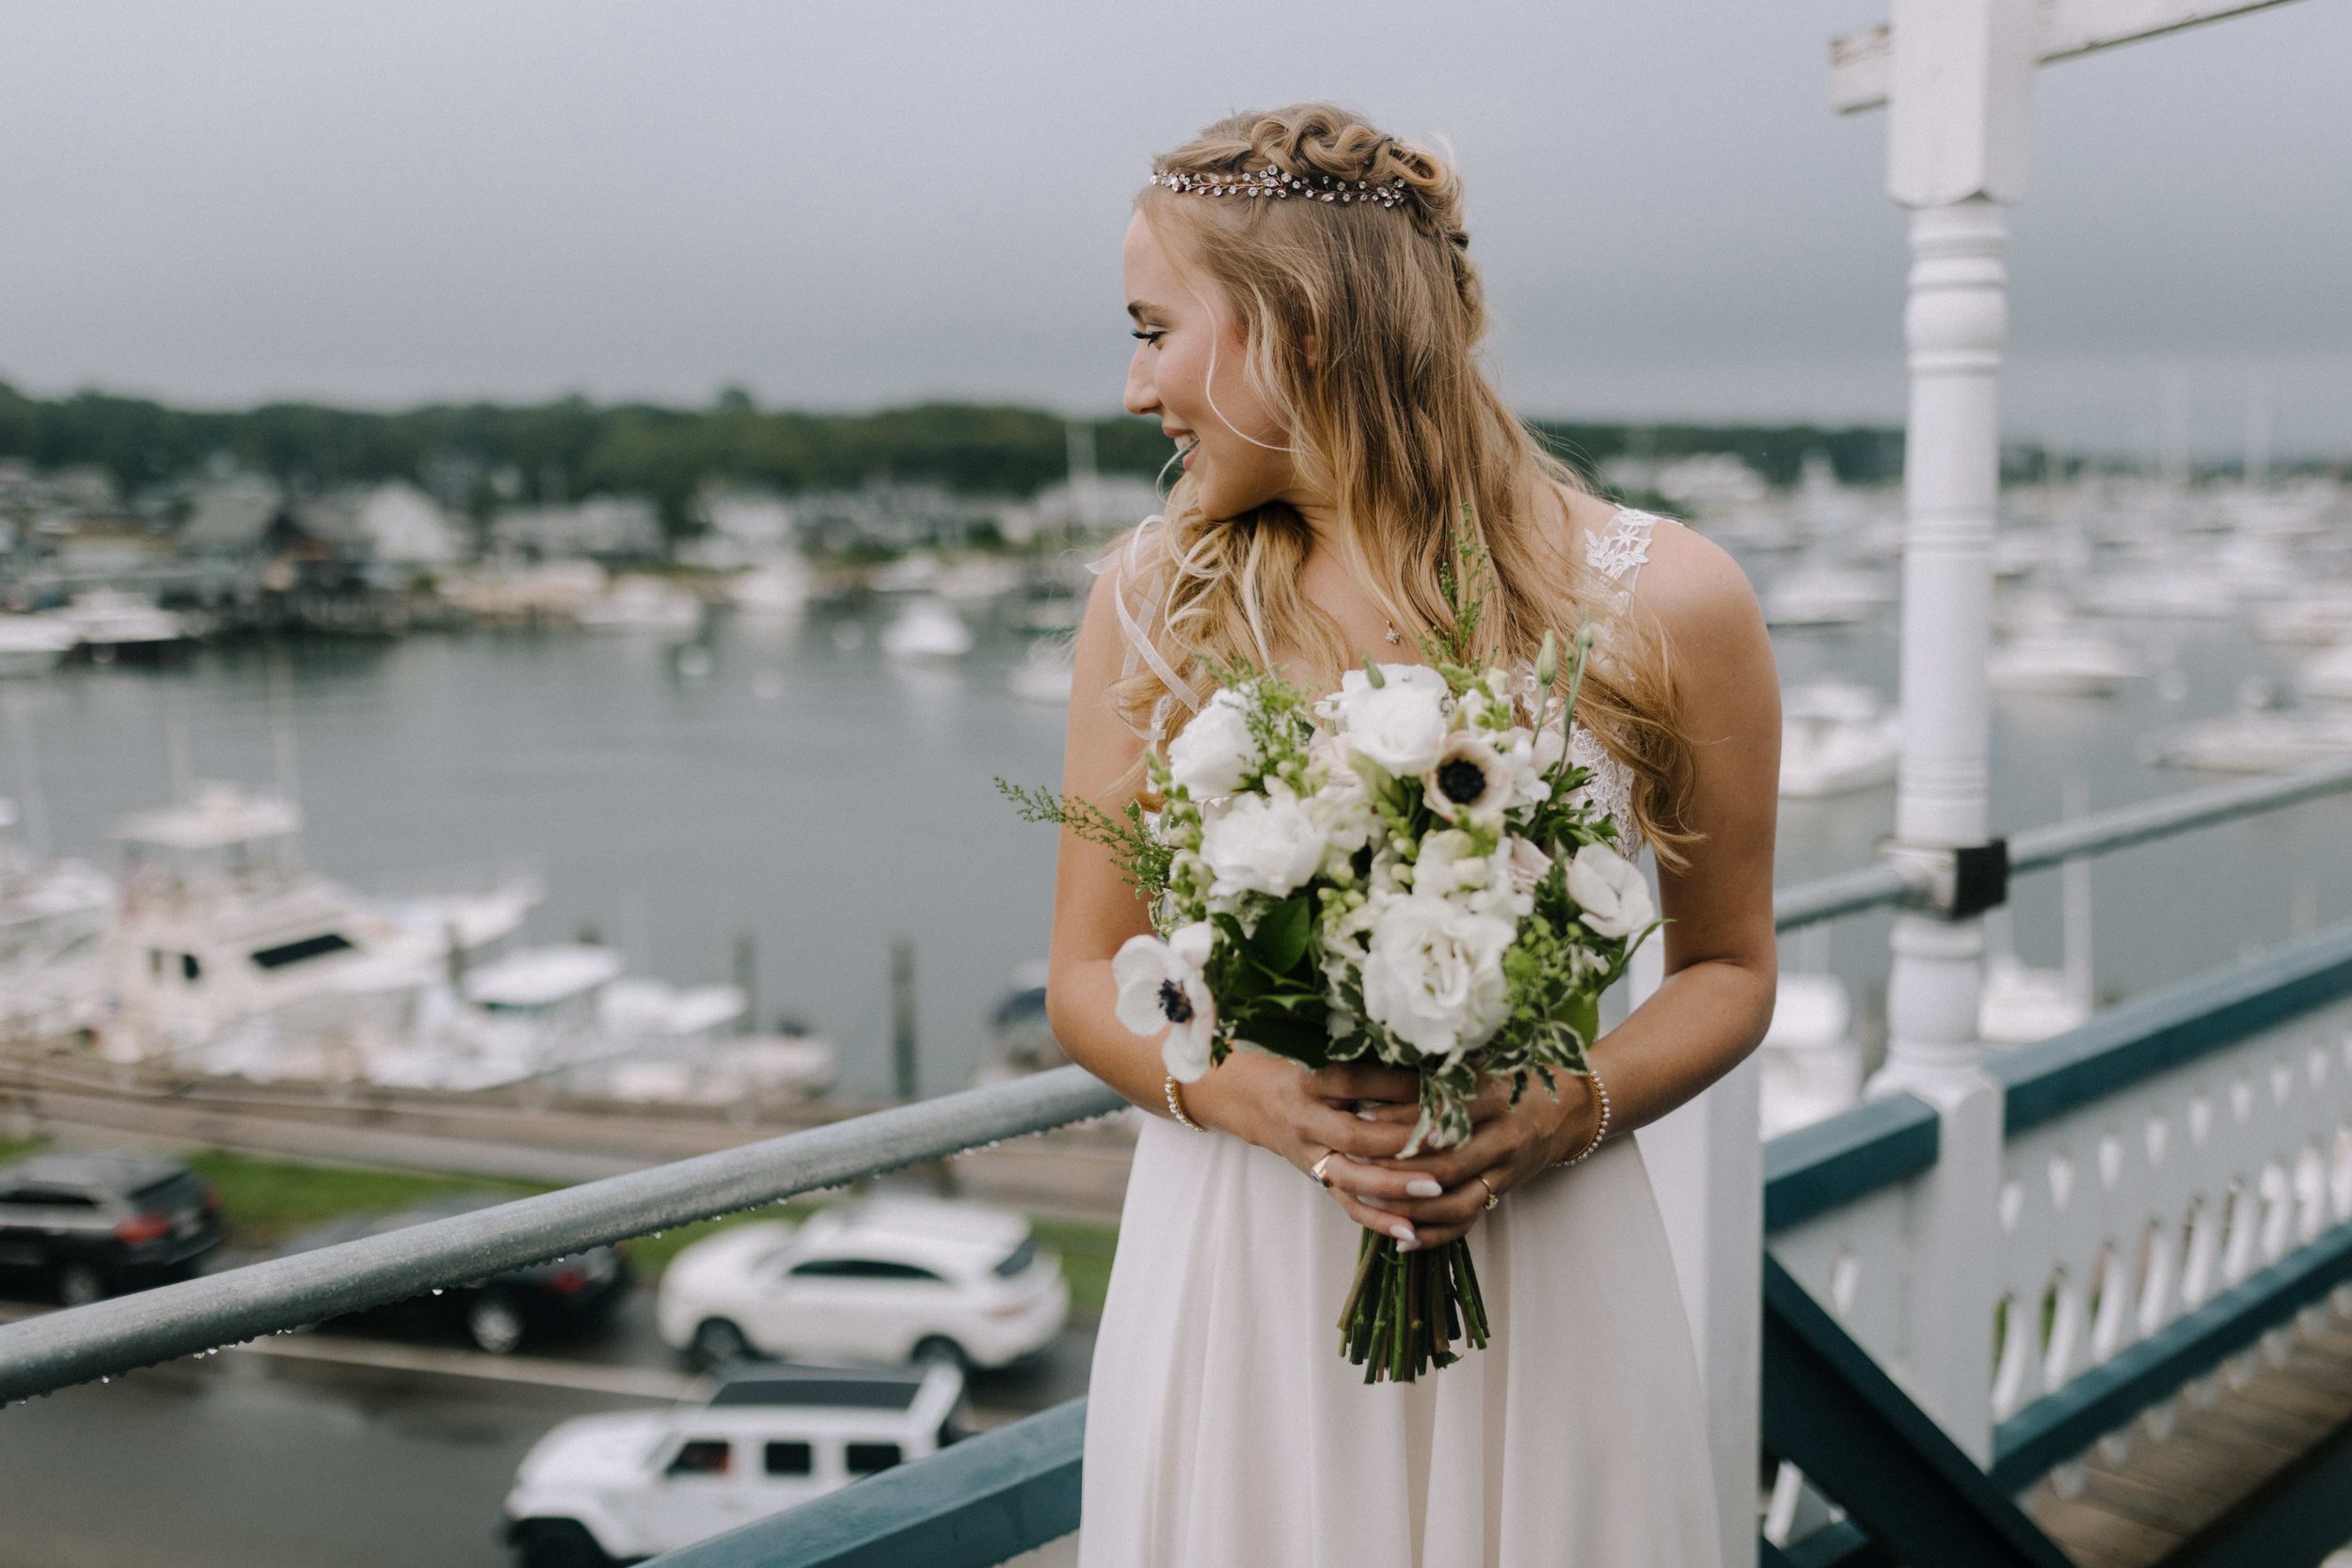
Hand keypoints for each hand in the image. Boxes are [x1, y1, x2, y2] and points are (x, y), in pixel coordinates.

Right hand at [1181, 1055, 1429, 1244]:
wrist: (1256, 1100)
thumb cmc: (1302, 1068)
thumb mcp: (1323, 1053)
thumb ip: (1367, 1056)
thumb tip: (1428, 1058)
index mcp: (1310, 1080)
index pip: (1357, 1082)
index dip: (1398, 1085)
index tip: (1441, 1086)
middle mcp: (1307, 1120)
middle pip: (1356, 1136)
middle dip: (1403, 1140)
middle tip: (1446, 1139)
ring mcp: (1312, 1156)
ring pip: (1352, 1178)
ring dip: (1395, 1186)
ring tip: (1435, 1188)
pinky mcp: (1319, 1180)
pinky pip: (1349, 1205)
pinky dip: (1380, 1220)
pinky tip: (1412, 1230)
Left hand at [1318, 1069, 1596, 1247]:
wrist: (1568, 1108)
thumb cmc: (1514, 1078)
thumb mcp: (1484, 1063)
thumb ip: (1442, 1069)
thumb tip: (1380, 1066)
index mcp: (1496, 1098)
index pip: (1443, 1113)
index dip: (1400, 1117)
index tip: (1361, 1113)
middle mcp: (1503, 1138)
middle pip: (1445, 1164)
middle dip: (1395, 1168)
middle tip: (1354, 1162)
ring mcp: (1504, 1171)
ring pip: (1454, 1201)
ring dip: (1409, 1207)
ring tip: (1367, 1199)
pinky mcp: (1501, 1193)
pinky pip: (1467, 1221)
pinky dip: (1434, 1235)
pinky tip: (1401, 1240)